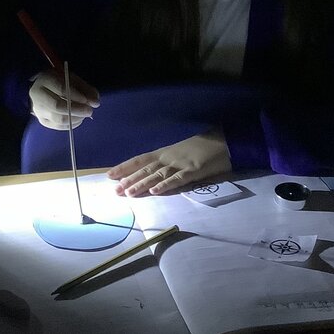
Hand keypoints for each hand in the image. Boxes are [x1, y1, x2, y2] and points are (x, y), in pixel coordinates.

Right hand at [28, 69, 99, 129]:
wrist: (42, 88)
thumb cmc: (60, 81)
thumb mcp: (72, 79)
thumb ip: (85, 89)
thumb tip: (95, 102)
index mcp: (45, 79)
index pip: (61, 88)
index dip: (76, 95)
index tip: (87, 100)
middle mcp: (37, 95)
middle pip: (57, 106)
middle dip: (77, 110)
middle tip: (89, 110)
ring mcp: (38, 110)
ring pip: (58, 119)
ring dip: (76, 118)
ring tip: (85, 114)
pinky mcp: (43, 121)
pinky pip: (59, 126)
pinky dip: (72, 124)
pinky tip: (79, 119)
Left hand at [107, 130, 231, 196]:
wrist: (223, 140)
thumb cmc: (201, 147)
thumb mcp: (180, 152)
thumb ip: (167, 163)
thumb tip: (150, 175)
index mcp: (164, 153)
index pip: (140, 160)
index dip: (124, 167)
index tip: (110, 175)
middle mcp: (169, 157)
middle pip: (145, 169)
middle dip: (130, 179)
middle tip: (115, 190)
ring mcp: (181, 164)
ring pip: (157, 175)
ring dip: (142, 184)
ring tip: (129, 193)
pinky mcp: (194, 171)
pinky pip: (177, 179)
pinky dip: (165, 185)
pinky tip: (155, 191)